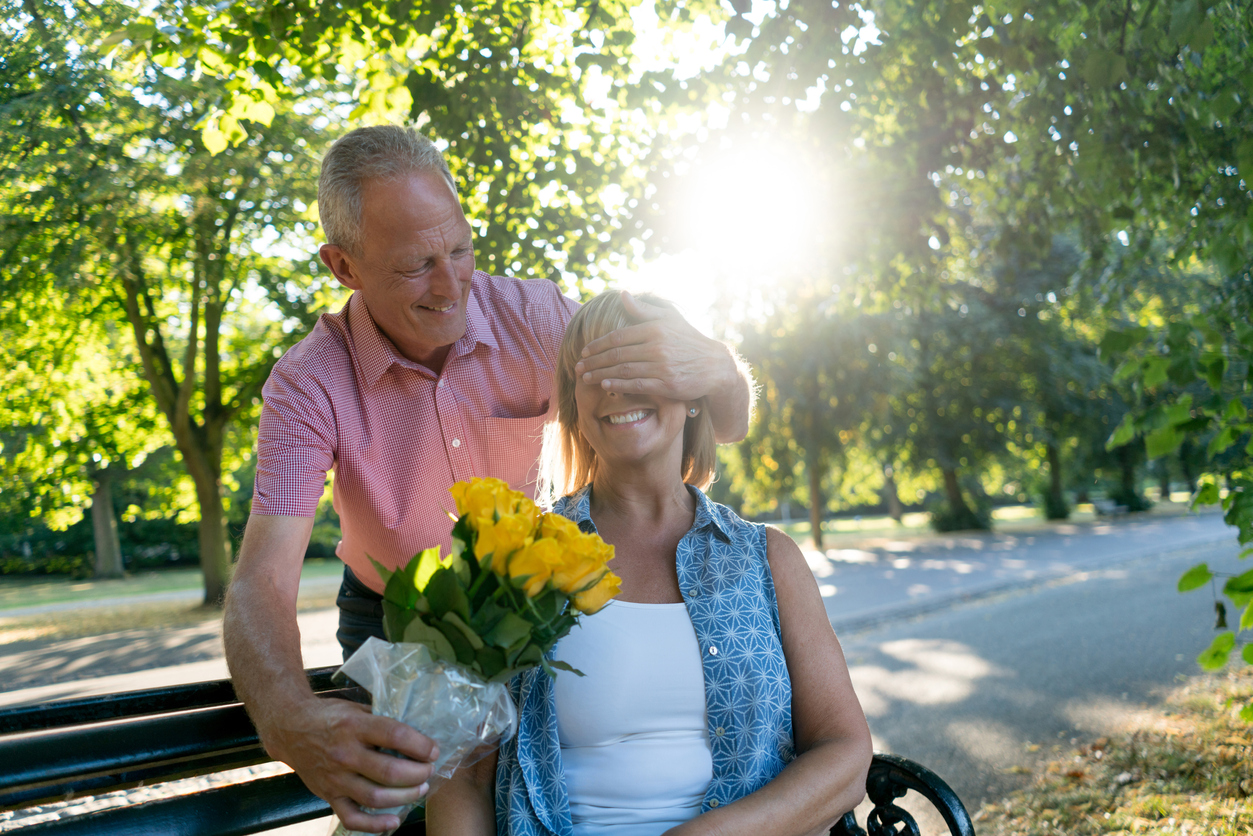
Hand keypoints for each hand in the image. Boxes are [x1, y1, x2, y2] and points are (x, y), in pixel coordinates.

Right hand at [261, 695, 438, 832]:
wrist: (290, 728)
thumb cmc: (330, 716)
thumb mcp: (357, 709)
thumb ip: (382, 721)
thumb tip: (416, 734)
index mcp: (355, 727)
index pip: (395, 736)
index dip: (420, 745)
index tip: (433, 750)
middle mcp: (345, 754)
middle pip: (390, 772)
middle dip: (418, 774)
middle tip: (429, 770)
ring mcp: (335, 778)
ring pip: (376, 797)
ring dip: (405, 797)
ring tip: (420, 790)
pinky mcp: (328, 795)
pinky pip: (352, 817)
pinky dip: (375, 825)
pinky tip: (394, 821)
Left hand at [575, 291, 735, 402]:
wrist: (714, 366)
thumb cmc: (689, 340)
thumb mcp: (670, 319)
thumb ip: (644, 310)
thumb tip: (623, 294)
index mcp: (655, 328)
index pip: (618, 336)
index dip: (597, 344)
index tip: (584, 351)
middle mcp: (657, 346)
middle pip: (617, 354)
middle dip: (594, 361)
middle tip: (578, 367)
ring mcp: (662, 366)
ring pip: (624, 370)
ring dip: (601, 374)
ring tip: (586, 378)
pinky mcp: (667, 384)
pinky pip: (637, 385)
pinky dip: (619, 386)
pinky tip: (606, 386)